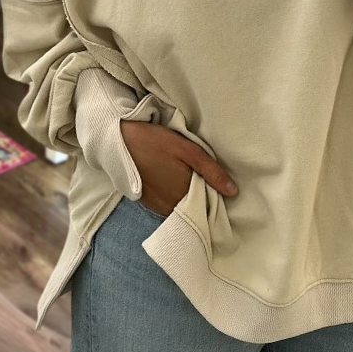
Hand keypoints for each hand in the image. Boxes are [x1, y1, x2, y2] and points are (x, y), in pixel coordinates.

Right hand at [120, 119, 237, 216]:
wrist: (119, 142)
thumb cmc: (155, 142)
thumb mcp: (188, 151)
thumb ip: (211, 171)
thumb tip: (233, 192)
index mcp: (184, 196)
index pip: (208, 206)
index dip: (216, 196)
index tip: (218, 185)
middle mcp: (171, 208)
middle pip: (195, 209)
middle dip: (203, 198)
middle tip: (203, 178)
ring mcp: (157, 207)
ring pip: (182, 208)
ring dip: (189, 198)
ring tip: (188, 178)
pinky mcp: (148, 203)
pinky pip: (168, 207)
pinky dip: (175, 198)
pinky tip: (174, 181)